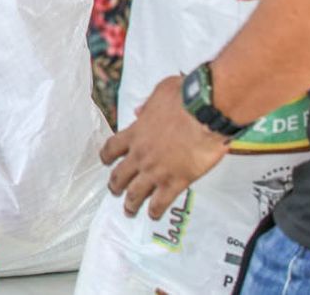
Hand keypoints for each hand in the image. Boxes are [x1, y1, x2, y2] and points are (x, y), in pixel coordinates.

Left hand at [100, 76, 229, 218]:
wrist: (204, 114)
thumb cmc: (184, 98)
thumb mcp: (161, 92)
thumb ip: (148, 105)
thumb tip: (140, 111)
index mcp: (135, 133)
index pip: (112, 147)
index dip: (106, 156)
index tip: (105, 161)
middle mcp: (140, 154)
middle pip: (119, 174)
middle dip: (115, 184)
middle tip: (114, 190)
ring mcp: (156, 170)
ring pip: (135, 192)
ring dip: (130, 203)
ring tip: (128, 210)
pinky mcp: (175, 182)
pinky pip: (160, 201)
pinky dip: (154, 210)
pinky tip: (153, 216)